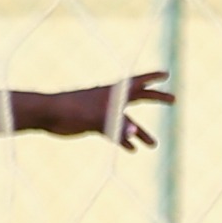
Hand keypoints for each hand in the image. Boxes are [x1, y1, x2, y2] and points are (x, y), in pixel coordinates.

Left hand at [43, 71, 172, 148]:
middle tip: (173, 100)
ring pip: (127, 122)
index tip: (167, 74)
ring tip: (154, 145)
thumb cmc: (71, 110)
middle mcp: (110, 101)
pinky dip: (122, 139)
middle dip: (156, 98)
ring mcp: (103, 112)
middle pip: (138, 98)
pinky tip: (130, 149)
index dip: (152, 77)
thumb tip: (135, 133)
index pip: (137, 82)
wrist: (48, 114)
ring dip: (141, 132)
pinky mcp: (94, 124)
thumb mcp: (96, 118)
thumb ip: (116, 125)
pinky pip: (113, 132)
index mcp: (113, 93)